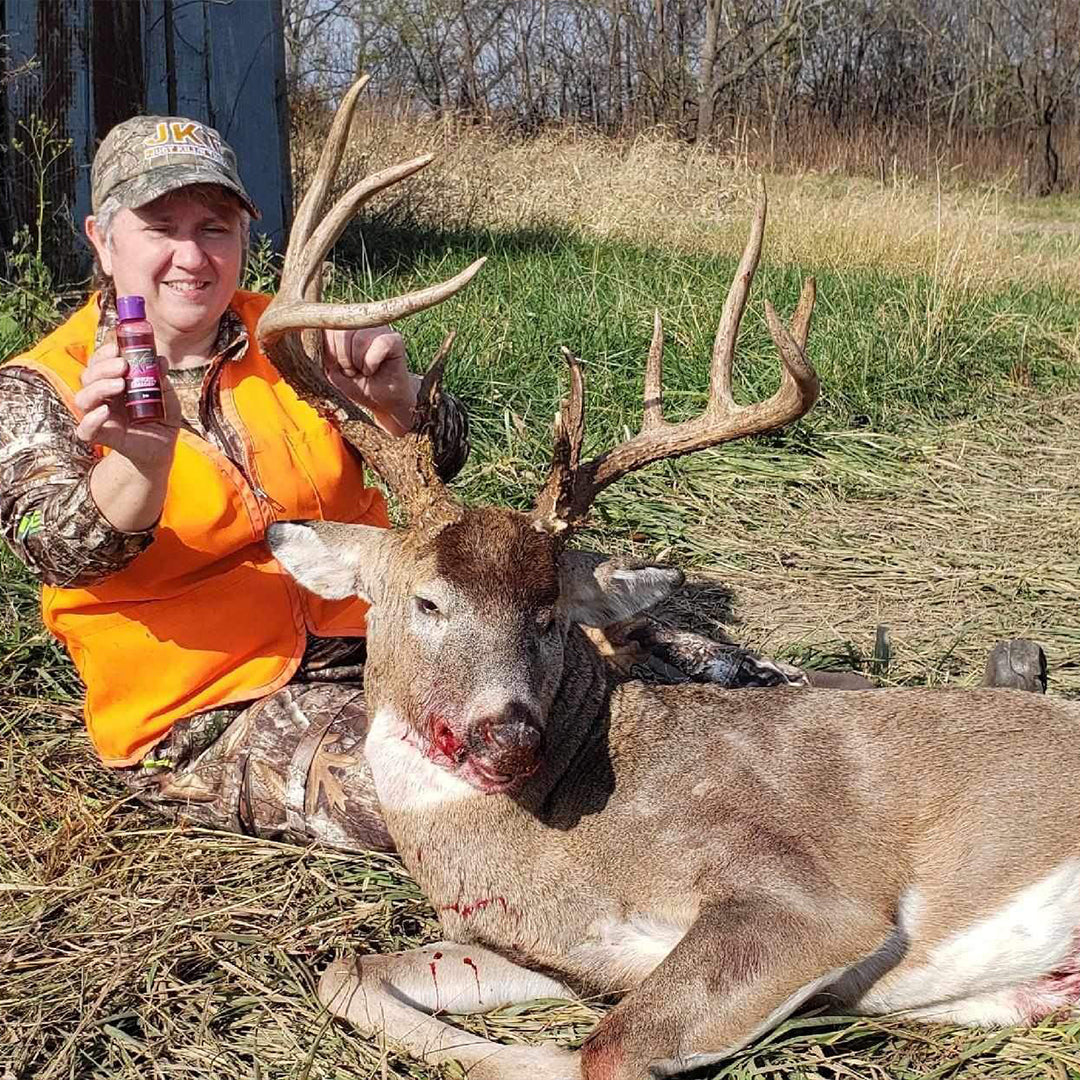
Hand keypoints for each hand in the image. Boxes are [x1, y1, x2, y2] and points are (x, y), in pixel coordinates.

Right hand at [73, 336, 180, 474]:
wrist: (162, 448)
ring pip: (83, 398)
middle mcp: (102, 397)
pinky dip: (92, 420)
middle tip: (123, 365)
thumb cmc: (161, 418)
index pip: (99, 363)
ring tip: (120, 384)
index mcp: (114, 382)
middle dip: (103, 367)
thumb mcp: (166, 396)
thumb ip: (161, 379)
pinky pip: (85, 429)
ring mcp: (99, 416)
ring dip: (98, 387)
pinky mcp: (100, 436)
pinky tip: (106, 412)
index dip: (104, 353)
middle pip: (88, 376)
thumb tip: (160, 360)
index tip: (117, 347)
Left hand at [323, 327, 418, 436]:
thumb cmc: (357, 384)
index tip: (338, 367)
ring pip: (359, 339)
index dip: (330, 352)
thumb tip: (308, 330)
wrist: (382, 403)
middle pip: (341, 332)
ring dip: (359, 364)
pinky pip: (379, 344)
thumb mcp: (331, 370)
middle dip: (344, 360)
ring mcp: (379, 328)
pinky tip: (375, 370)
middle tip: (353, 371)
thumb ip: (321, 350)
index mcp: (343, 327)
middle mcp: (361, 323)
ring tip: (364, 371)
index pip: (327, 328)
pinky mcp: (395, 339)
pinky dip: (372, 364)